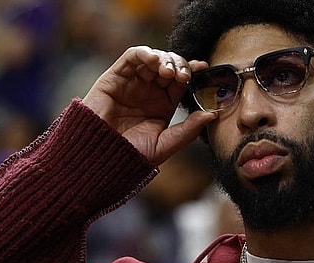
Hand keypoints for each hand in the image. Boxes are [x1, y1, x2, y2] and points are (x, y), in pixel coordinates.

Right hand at [82, 46, 216, 164]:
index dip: (192, 71)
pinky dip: (144, 53)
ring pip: (152, 58)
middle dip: (179, 65)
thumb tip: (213, 114)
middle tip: (182, 76)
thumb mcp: (166, 144)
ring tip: (168, 72)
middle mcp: (149, 91)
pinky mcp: (115, 77)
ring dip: (164, 59)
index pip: (181, 80)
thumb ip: (188, 130)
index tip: (203, 68)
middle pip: (169, 65)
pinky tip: (153, 60)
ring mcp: (132, 82)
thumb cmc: (131, 155)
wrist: (101, 157)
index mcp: (163, 104)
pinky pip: (131, 57)